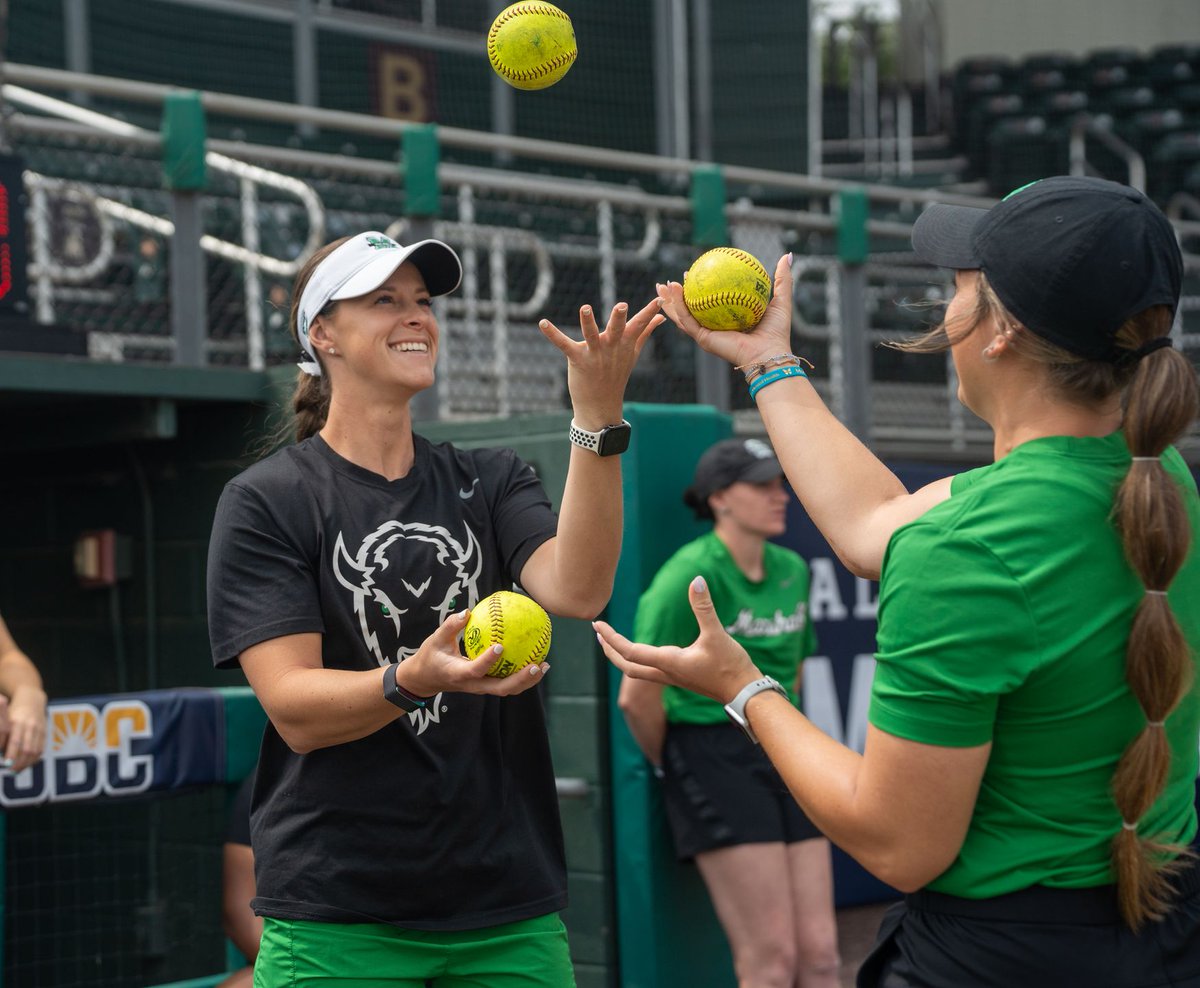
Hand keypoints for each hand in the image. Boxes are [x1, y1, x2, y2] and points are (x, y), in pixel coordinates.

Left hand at [0, 686, 46, 772]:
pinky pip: (41, 749)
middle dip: (19, 762)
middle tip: (11, 771)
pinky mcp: (45, 732)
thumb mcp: (5, 719)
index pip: (15, 741)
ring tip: (18, 770)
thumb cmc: (13, 711)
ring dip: (27, 763)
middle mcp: (30, 725)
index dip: (11, 755)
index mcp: (17, 722)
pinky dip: (34, 759)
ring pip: (35, 751)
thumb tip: (0, 752)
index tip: (6, 765)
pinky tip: (27, 764)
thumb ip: (3, 735)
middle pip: (27, 749)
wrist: (32, 699)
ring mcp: (39, 729)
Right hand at [397, 610, 548, 699]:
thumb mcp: (434, 639)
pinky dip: (523, 675)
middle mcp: (473, 685)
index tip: (500, 646)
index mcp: (459, 674)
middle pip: (501, 688)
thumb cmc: (431, 656)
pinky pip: (507, 682)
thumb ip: (450, 626)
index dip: (488, 661)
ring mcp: (481, 688)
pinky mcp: (486, 686)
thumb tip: (468, 611)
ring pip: (507, 689)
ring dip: (528, 681)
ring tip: (544, 664)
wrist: (425, 680)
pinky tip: (536, 659)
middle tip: (537, 665)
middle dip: (521, 679)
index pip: (475, 670)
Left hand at [538, 297, 663, 427]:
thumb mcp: (632, 353)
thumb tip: (661, 319)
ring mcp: (595, 355)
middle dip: (619, 318)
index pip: (640, 325)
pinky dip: (553, 334)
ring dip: (588, 322)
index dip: (650, 312)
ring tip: (585, 308)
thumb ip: (645, 333)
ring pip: (591, 335)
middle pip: (617, 330)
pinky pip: (564, 345)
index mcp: (625, 343)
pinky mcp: (577, 360)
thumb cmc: (616, 375)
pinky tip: (543, 323)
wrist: (600, 405)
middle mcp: (611, 347)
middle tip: (622, 306)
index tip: (661, 298)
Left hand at [594, 576, 760, 703]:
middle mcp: (666, 672)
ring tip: (611, 642)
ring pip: (637, 670)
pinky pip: (649, 670)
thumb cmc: (731, 666)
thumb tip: (696, 581)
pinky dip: (637, 659)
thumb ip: (704, 607)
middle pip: (627, 665)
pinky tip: (641, 651)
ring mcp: (673, 677)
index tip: (598, 625)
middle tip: (598, 633)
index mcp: (669, 662)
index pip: (630, 651)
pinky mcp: (681, 677)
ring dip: (621, 656)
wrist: (744, 693)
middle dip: (609, 650)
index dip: (612, 638)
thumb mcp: (717, 634)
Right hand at [656, 253, 794, 370]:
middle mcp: (714, 328)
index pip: (710, 303)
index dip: (701, 289)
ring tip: (661, 286)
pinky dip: (677, 304)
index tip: (696, 273)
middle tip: (671, 281)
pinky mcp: (703, 338)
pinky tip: (673, 289)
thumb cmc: (777, 332)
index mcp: (728, 321)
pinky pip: (687, 318)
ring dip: (670, 300)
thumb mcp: (780, 299)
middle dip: (677, 297)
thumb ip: (781, 278)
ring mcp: (707, 334)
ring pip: (682, 315)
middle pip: (691, 310)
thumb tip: (785, 255)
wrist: (769, 353)